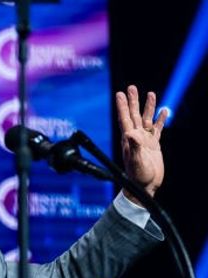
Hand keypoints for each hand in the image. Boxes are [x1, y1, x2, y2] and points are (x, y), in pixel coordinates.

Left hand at [114, 85, 167, 202]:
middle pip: (134, 115)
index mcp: (129, 139)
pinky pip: (157, 129)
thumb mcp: (136, 161)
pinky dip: (160, 119)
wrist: (146, 186)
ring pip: (146, 119)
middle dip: (133, 101)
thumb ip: (134, 147)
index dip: (122, 106)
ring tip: (150, 93)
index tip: (119, 93)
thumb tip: (130, 133)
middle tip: (131, 87)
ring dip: (148, 107)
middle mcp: (135, 137)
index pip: (125, 118)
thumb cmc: (138, 176)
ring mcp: (145, 140)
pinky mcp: (154, 144)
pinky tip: (163, 111)